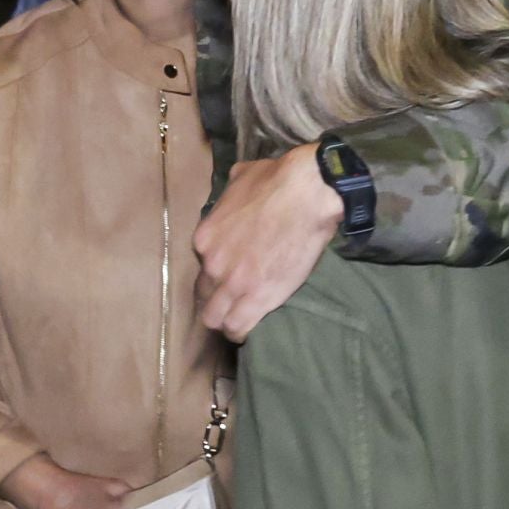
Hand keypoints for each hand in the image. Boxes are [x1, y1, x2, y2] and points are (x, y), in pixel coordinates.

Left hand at [193, 143, 339, 341]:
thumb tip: (236, 185)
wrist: (307, 194)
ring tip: (238, 319)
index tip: (229, 271)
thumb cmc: (277, 180)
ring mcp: (234, 284)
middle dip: (215, 299)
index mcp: (205, 237)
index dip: (216, 270)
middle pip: (203, 295)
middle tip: (233, 298)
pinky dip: (239, 332)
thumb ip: (231, 190)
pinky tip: (246, 331)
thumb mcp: (242, 176)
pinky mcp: (258, 299)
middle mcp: (213, 264)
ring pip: (214, 318)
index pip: (201, 265)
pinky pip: (237, 327)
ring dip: (224, 320)